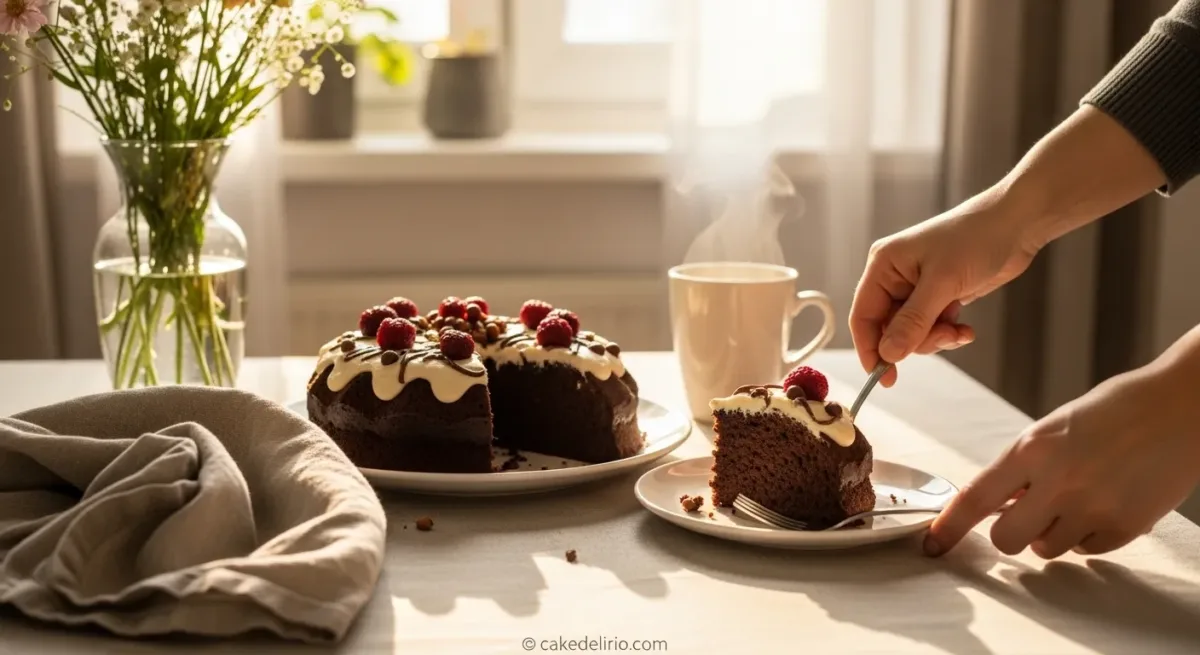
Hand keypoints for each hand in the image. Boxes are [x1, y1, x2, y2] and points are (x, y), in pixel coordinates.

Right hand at [850, 188, 1043, 385]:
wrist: (1016, 224)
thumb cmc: (975, 239)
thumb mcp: (942, 284)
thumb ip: (913, 322)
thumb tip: (888, 355)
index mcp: (883, 266)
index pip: (863, 315)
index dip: (869, 348)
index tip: (883, 376)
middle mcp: (895, 277)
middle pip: (888, 328)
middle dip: (914, 341)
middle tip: (943, 338)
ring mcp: (917, 288)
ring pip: (912, 332)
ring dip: (935, 338)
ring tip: (958, 331)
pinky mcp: (938, 296)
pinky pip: (931, 327)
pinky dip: (947, 333)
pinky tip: (965, 329)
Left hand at [924, 362, 1199, 558]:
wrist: (1181, 406)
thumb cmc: (1117, 409)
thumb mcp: (1055, 429)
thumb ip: (1025, 466)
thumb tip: (1002, 504)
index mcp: (1032, 449)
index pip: (975, 498)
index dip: (949, 526)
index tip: (933, 544)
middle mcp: (1058, 482)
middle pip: (1006, 539)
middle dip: (1012, 532)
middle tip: (1029, 513)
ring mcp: (1093, 508)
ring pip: (1048, 549)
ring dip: (1053, 532)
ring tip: (1080, 496)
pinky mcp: (1125, 527)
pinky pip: (1088, 551)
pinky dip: (1090, 536)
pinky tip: (1108, 502)